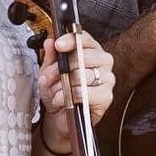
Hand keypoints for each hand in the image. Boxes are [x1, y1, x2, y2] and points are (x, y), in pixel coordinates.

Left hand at [38, 31, 115, 153]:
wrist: (61, 116)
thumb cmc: (59, 91)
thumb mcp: (49, 72)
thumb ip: (50, 56)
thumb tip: (49, 42)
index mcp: (91, 50)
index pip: (84, 38)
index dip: (71, 40)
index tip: (58, 45)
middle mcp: (103, 61)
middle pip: (82, 56)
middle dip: (61, 68)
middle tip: (48, 78)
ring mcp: (107, 78)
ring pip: (82, 75)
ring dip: (63, 85)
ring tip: (55, 92)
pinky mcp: (106, 96)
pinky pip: (85, 92)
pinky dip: (71, 96)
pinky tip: (64, 100)